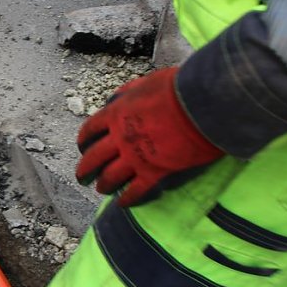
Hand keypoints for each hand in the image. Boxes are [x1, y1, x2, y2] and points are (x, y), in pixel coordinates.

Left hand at [75, 67, 223, 206]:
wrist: (203, 104)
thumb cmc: (178, 88)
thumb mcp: (145, 83)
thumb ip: (129, 92)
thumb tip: (118, 97)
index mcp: (116, 114)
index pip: (90, 130)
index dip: (83, 141)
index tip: (82, 148)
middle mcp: (119, 138)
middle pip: (93, 158)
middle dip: (85, 170)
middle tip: (82, 177)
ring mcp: (135, 156)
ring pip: (110, 177)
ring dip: (103, 185)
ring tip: (102, 190)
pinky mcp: (154, 172)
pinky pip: (135, 191)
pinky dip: (127, 199)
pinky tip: (123, 203)